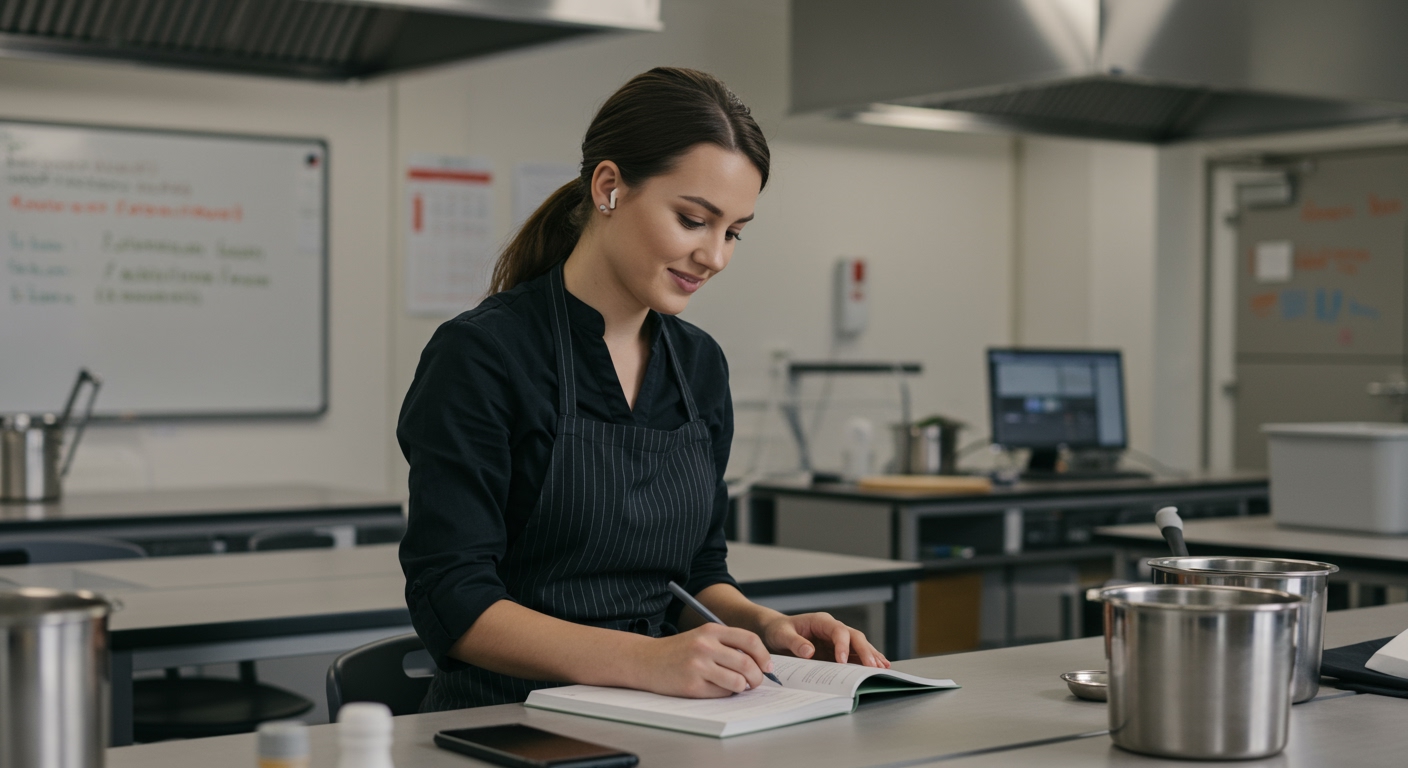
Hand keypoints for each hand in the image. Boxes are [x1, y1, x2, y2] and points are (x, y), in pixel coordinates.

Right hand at [632, 623, 773, 697]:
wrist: (646, 660)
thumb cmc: (679, 651)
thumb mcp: (703, 637)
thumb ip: (728, 644)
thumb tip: (760, 663)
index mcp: (712, 630)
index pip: (750, 640)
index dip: (764, 656)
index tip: (767, 666)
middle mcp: (706, 645)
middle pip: (747, 663)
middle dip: (757, 677)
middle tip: (755, 682)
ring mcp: (698, 666)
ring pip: (737, 681)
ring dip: (742, 687)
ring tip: (737, 686)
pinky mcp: (692, 685)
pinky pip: (722, 693)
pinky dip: (725, 693)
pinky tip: (717, 688)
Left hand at [760, 612, 889, 667]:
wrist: (775, 631)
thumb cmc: (778, 630)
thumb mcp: (781, 635)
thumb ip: (794, 642)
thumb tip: (809, 652)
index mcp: (820, 621)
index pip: (838, 631)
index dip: (843, 645)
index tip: (841, 661)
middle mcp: (832, 628)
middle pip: (854, 636)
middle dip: (865, 651)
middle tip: (872, 667)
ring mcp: (836, 639)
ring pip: (859, 644)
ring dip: (870, 656)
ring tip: (882, 668)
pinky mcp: (836, 650)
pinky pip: (854, 654)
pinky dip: (865, 660)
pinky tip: (877, 667)